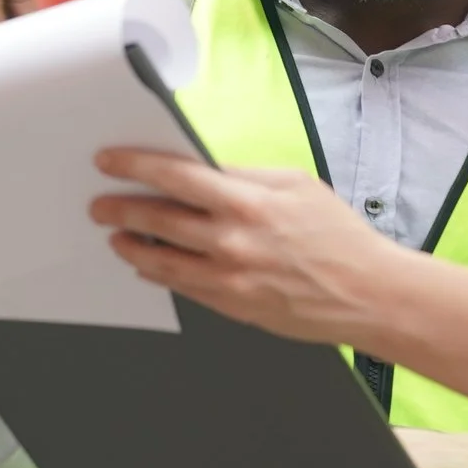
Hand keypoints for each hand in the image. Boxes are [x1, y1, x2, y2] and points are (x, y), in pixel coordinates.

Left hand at [91, 150, 401, 344]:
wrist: (367, 293)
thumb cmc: (338, 237)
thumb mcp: (296, 185)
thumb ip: (246, 177)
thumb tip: (205, 170)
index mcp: (247, 201)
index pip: (175, 176)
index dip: (135, 165)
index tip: (110, 161)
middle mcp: (231, 241)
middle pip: (157, 219)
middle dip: (120, 208)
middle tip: (100, 204)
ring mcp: (228, 278)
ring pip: (161, 259)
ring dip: (131, 245)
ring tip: (116, 235)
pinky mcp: (232, 306)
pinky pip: (181, 288)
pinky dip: (158, 273)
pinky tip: (147, 264)